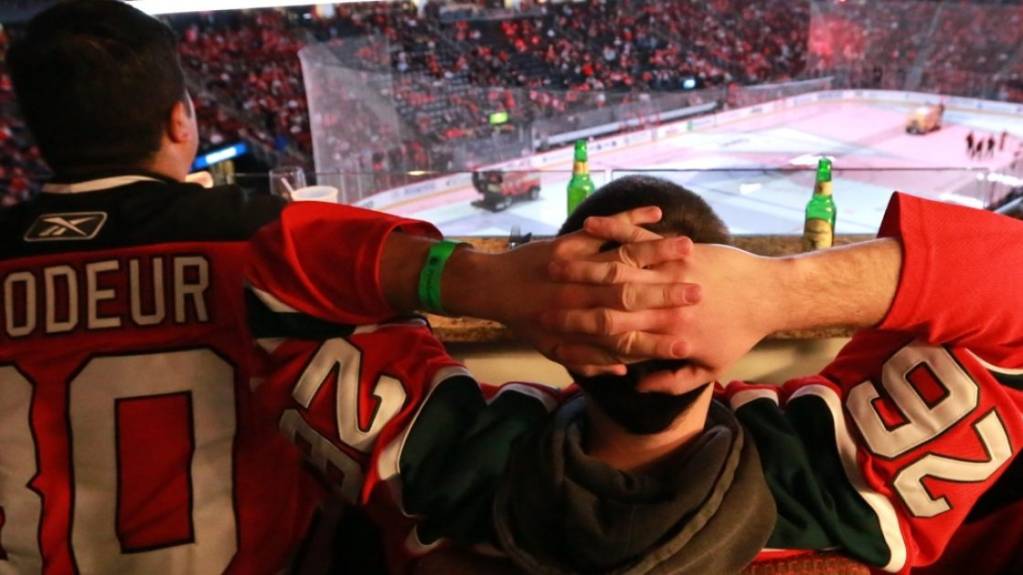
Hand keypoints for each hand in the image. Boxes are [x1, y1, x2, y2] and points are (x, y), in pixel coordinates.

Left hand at [453, 207, 702, 374]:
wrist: (490, 287)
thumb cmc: (525, 321)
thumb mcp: (555, 350)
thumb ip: (590, 361)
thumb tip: (625, 370)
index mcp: (581, 326)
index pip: (628, 338)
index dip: (658, 342)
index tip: (688, 342)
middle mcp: (583, 296)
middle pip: (633, 297)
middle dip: (668, 295)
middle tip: (700, 294)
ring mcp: (578, 266)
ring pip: (623, 259)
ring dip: (657, 252)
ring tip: (688, 248)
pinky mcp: (572, 242)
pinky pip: (605, 229)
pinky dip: (630, 219)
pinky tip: (657, 213)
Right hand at [546, 214, 787, 391]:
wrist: (769, 296)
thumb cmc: (738, 333)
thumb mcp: (710, 366)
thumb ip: (674, 379)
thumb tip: (638, 384)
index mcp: (667, 333)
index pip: (616, 336)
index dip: (584, 336)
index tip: (557, 335)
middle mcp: (663, 303)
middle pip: (608, 301)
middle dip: (574, 299)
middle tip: (543, 299)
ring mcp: (669, 272)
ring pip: (619, 267)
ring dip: (585, 263)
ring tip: (556, 262)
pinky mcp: (675, 249)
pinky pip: (639, 236)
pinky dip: (614, 228)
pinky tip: (590, 224)